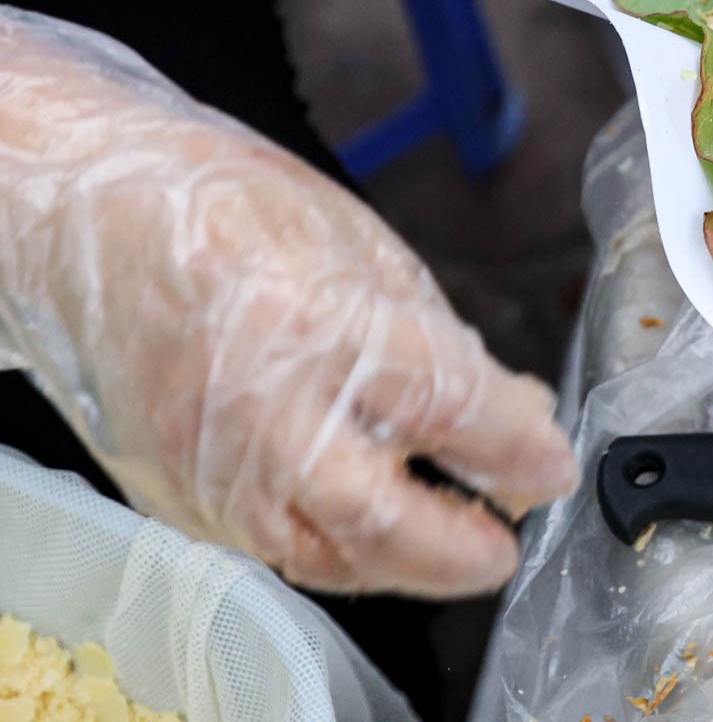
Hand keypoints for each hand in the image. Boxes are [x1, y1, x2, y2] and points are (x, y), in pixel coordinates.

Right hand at [0, 10, 577, 596]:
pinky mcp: (178, 494)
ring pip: (325, 556)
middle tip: (507, 542)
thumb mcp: (366, 251)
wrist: (94, 216)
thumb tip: (511, 412)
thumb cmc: (228, 213)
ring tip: (455, 547)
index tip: (552, 466)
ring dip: (404, 565)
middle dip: (462, 548)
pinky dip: (336, 551)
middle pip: (383, 520)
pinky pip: (271, 547)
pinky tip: (374, 532)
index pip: (450, 412)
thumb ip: (442, 344)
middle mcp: (263, 411)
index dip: (517, 451)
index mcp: (321, 325)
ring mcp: (212, 464)